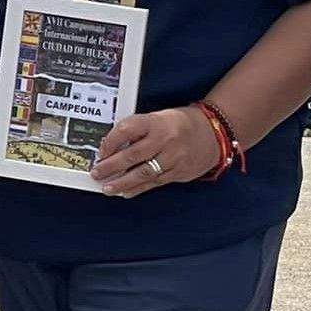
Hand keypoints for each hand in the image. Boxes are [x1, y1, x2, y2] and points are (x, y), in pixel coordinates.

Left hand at [90, 106, 222, 197]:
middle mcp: (165, 139)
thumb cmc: (179, 124)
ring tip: (107, 188)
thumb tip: (111, 147)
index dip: (111, 141)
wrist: (213, 133)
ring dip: (122, 182)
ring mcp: (173, 157)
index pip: (128, 129)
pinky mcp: (179, 173)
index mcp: (156, 121)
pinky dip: (139, 189)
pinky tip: (126, 192)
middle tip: (97, 173)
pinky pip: (155, 183)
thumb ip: (138, 131)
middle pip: (133, 155)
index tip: (100, 151)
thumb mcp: (158, 118)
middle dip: (111, 166)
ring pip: (144, 173)